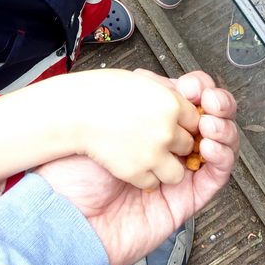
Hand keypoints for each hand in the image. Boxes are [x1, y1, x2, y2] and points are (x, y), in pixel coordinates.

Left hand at [37, 73, 237, 264]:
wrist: (66, 212)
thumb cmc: (76, 169)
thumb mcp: (105, 122)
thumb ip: (136, 102)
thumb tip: (163, 81)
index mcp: (149, 125)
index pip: (188, 102)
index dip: (200, 91)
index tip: (194, 87)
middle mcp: (167, 147)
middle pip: (210, 121)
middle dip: (218, 107)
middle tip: (210, 102)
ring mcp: (179, 171)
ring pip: (220, 146)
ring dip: (223, 130)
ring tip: (210, 125)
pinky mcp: (187, 199)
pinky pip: (216, 177)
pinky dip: (222, 158)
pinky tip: (212, 146)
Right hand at [64, 69, 201, 189]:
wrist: (68, 113)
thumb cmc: (96, 94)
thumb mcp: (137, 81)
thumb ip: (163, 94)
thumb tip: (182, 104)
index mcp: (169, 102)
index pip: (196, 118)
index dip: (185, 123)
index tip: (177, 126)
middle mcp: (166, 128)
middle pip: (190, 144)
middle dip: (176, 144)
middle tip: (157, 139)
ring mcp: (153, 152)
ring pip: (179, 170)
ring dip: (165, 166)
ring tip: (146, 156)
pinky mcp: (137, 172)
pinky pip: (154, 182)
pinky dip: (143, 177)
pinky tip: (129, 163)